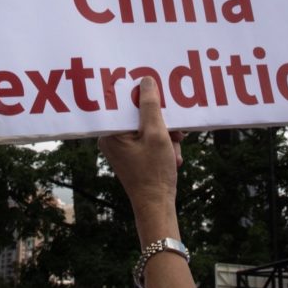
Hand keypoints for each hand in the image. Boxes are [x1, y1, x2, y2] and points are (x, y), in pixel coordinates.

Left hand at [98, 77, 184, 240]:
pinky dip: (164, 145)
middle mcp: (113, 137)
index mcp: (111, 132)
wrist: (157, 206)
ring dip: (167, 135)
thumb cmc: (154, 173)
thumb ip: (151, 106)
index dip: (144, 96)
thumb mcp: (156, 135)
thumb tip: (146, 81)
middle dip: (162, 122)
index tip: (160, 94)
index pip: (124, 102)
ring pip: (149, 127)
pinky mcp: (133, 154)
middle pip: (139, 114)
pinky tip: (173, 157)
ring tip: (174, 150)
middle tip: (176, 131)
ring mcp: (123, 147)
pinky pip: (150, 139)